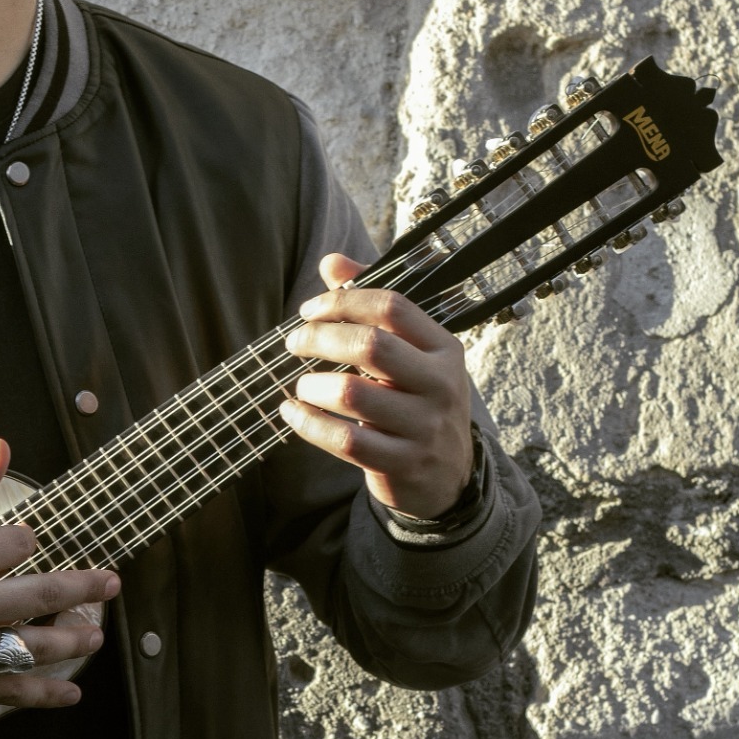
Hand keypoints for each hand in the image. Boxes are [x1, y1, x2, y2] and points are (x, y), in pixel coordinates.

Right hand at [0, 438, 120, 707]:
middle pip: (46, 595)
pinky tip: (71, 692)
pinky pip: (9, 691)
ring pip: (36, 646)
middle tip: (110, 583)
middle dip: (85, 588)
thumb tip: (1, 449)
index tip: (19, 541)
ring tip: (97, 634)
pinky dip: (44, 694)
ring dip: (74, 640)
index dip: (25, 539)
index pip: (22, 543)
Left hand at [280, 252, 473, 518]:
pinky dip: (308, 424)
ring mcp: (424, 427)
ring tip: (300, 385)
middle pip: (370, 345)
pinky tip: (291, 412)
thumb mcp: (408, 353)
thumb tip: (331, 262)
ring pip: (352, 394)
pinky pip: (345, 441)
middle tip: (294, 342)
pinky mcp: (402, 464)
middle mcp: (440, 384)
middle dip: (320, 338)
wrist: (447, 475)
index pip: (392, 307)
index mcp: (443, 348)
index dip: (342, 301)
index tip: (308, 310)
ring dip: (311, 385)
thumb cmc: (415, 399)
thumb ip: (370, 305)